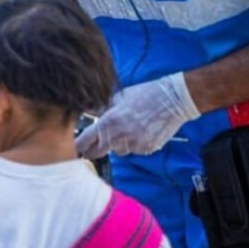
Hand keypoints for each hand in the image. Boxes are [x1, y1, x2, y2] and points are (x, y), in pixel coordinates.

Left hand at [76, 72, 199, 158]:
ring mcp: (133, 145)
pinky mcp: (146, 149)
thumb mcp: (119, 98)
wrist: (173, 99)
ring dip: (119, 144)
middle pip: (97, 153)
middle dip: (94, 150)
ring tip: (130, 128)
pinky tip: (142, 131)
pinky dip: (135, 144)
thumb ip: (102, 109)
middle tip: (95, 145)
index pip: (84, 141)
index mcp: (108, 122)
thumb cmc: (146, 95)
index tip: (75, 148)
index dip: (78, 146)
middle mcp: (118, 136)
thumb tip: (88, 111)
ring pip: (118, 151)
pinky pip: (134, 150)